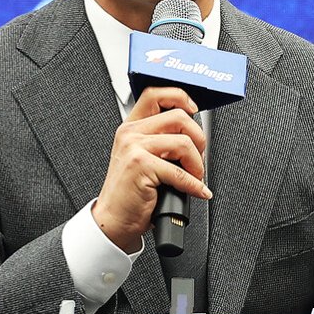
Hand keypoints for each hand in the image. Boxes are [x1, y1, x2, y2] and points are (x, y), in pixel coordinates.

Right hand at [91, 86, 209, 251]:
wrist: (114, 219)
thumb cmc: (131, 192)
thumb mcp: (141, 157)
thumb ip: (160, 139)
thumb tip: (194, 133)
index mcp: (131, 127)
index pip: (155, 94)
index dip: (180, 97)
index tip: (193, 110)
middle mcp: (130, 133)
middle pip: (179, 117)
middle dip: (198, 139)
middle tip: (197, 158)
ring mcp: (134, 148)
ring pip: (184, 142)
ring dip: (197, 164)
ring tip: (194, 177)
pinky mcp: (140, 166)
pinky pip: (180, 171)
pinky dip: (194, 184)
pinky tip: (197, 191)